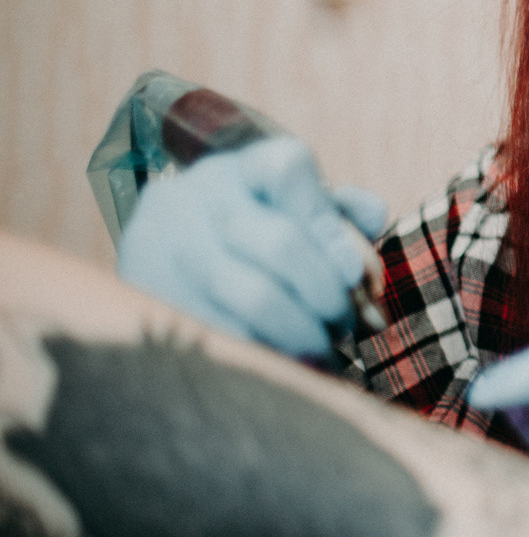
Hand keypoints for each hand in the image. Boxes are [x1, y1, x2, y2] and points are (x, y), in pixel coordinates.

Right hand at [117, 136, 386, 359]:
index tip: (353, 275)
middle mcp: (200, 198)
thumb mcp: (295, 210)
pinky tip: (287, 367)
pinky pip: (222, 336)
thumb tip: (374, 218)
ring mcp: (165, 246)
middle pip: (281, 243)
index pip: (288, 168)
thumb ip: (342, 213)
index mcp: (244, 169)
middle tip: (350, 326)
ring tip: (325, 353)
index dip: (329, 224)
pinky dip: (267, 357)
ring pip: (254, 297)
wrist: (160, 247)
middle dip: (329, 295)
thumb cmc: (254, 228)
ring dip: (304, 333)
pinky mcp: (146, 297)